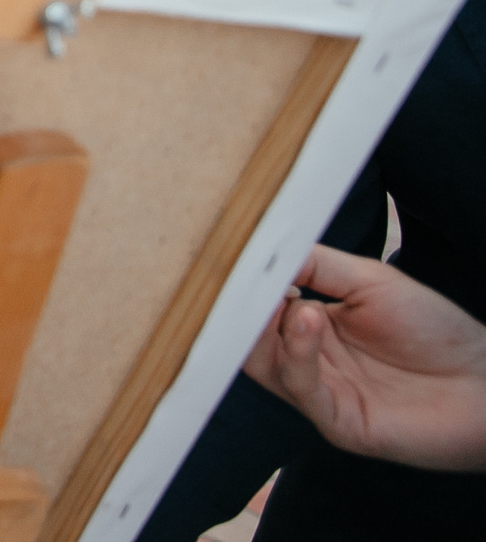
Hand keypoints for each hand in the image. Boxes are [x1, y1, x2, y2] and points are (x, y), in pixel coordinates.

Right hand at [243, 244, 485, 471]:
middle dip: (239, 305)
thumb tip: (260, 248)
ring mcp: (319, 392)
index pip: (258, 303)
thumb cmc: (437, 329)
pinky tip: (308, 318)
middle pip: (247, 335)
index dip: (243, 281)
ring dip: (262, 327)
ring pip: (262, 363)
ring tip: (282, 294)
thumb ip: (318, 263)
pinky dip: (296, 351)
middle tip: (238, 275)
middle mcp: (306, 359)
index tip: (232, 253)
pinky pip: (300, 388)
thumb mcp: (371, 280)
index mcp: (310, 324)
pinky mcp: (337, 421)